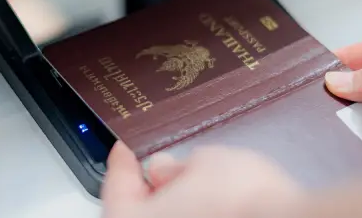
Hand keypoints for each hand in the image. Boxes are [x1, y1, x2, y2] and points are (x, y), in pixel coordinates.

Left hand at [101, 142, 300, 217]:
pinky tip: (211, 205)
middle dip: (146, 189)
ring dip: (171, 205)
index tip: (124, 150)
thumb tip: (163, 170)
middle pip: (139, 213)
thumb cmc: (245, 201)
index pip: (116, 189)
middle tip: (156, 166)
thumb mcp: (206, 161)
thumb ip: (176, 166)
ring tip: (190, 184)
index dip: (121, 164)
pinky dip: (194, 215)